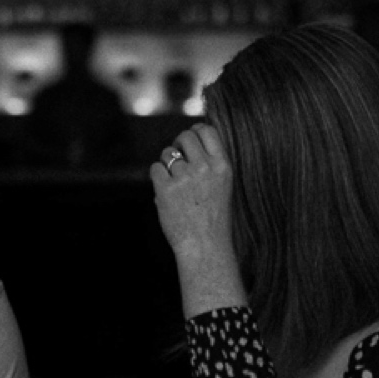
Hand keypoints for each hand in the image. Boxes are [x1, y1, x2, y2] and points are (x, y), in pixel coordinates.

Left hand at [150, 125, 246, 315]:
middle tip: (178, 158)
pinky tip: (165, 190)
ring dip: (167, 163)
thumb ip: (210, 164)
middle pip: (185, 137)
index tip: (190, 141)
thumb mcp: (223, 186)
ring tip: (174, 181)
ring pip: (167, 153)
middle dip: (178, 144)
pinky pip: (155, 168)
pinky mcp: (166, 189)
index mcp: (222, 166)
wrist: (205, 247)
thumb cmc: (214, 218)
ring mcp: (185, 178)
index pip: (207, 130)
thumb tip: (190, 138)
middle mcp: (204, 168)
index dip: (195, 132)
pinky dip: (157, 177)